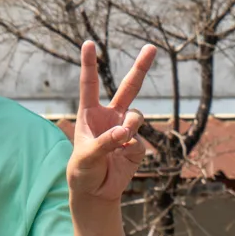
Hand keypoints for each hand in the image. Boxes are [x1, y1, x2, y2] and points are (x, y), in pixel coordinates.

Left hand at [68, 40, 150, 200]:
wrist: (95, 192)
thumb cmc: (82, 171)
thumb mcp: (86, 157)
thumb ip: (104, 143)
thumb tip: (125, 132)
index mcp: (90, 114)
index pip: (90, 84)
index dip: (89, 64)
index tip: (88, 43)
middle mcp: (110, 117)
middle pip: (128, 87)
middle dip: (141, 67)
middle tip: (152, 47)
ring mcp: (125, 129)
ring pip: (137, 115)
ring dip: (131, 125)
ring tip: (121, 139)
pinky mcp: (136, 145)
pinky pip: (139, 141)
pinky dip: (132, 148)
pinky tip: (123, 159)